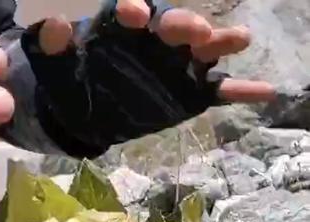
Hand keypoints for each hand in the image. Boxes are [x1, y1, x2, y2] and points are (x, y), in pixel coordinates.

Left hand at [22, 0, 274, 155]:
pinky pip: (220, 90)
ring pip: (203, 50)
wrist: (84, 112)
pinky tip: (266, 91)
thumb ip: (53, 46)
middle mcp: (157, 39)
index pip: (132, 13)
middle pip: (175, 25)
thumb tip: (54, 28)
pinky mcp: (190, 93)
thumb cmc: (71, 80)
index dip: (133, 11)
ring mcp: (178, 65)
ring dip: (221, 43)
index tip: (132, 13)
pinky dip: (242, 91)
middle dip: (183, 24)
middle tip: (189, 29)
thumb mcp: (55, 65)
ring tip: (239, 40)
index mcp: (124, 27)